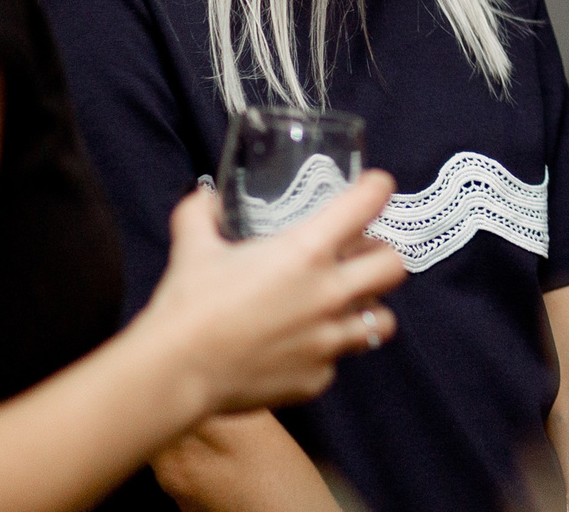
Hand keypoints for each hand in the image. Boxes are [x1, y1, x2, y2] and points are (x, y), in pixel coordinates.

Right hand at [132, 172, 408, 416]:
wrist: (174, 374)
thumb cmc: (187, 305)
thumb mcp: (193, 247)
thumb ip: (201, 214)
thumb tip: (205, 196)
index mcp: (308, 251)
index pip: (368, 204)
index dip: (376, 189)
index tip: (375, 188)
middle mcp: (330, 294)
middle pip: (394, 266)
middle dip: (383, 257)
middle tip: (362, 256)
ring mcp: (328, 341)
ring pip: (382, 321)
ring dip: (367, 309)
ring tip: (343, 306)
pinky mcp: (317, 378)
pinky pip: (336, 361)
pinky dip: (325, 353)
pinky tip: (300, 348)